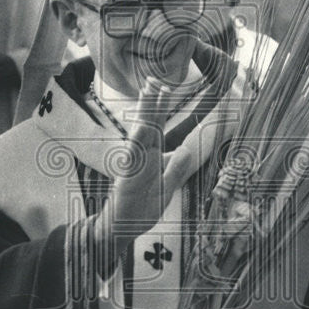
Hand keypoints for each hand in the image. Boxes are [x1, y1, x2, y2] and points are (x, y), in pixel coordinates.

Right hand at [93, 77, 190, 273]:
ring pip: (141, 136)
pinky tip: (141, 129)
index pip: (157, 126)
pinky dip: (138, 144)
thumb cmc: (141, 209)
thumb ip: (176, 170)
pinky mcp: (127, 180)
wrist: (121, 231)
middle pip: (148, 124)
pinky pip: (133, 160)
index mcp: (151, 157)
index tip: (163, 85)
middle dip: (152, 101)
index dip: (160, 106)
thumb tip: (186, 150)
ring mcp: (134, 168)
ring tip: (149, 93)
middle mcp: (142, 158)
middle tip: (153, 78)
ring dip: (146, 114)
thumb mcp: (166, 189)